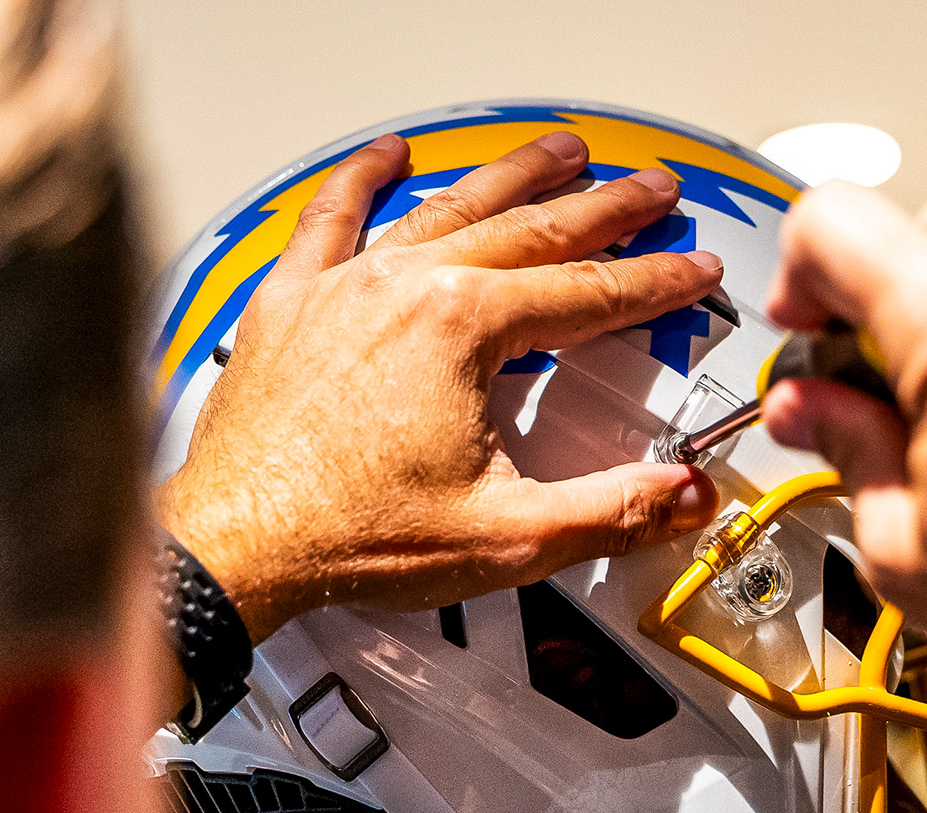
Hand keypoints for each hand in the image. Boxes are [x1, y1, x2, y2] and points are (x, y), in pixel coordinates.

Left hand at [158, 131, 722, 641]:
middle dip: (604, 208)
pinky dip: (363, 179)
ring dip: (512, 177)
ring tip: (559, 154)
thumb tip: (678, 494)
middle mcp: (403, 287)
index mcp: (463, 327)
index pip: (588, 294)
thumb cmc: (345, 535)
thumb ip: (608, 511)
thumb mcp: (507, 535)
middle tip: (649, 191)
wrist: (236, 545)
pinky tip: (389, 154)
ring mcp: (343, 286)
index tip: (690, 270)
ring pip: (446, 207)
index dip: (654, 282)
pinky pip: (330, 218)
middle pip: (530, 230)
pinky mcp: (290, 303)